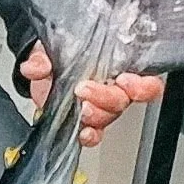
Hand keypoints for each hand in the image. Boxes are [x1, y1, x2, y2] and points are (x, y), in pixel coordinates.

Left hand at [20, 44, 162, 148]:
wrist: (42, 73)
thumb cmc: (58, 55)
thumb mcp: (51, 47)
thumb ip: (43, 55)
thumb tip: (37, 67)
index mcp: (116, 66)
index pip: (146, 80)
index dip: (143, 85)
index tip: (125, 79)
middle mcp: (113, 89)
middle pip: (122, 100)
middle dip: (105, 97)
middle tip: (84, 89)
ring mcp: (100, 108)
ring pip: (109, 117)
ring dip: (95, 115)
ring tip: (81, 108)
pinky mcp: (85, 123)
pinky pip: (94, 135)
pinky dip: (90, 136)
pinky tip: (83, 133)